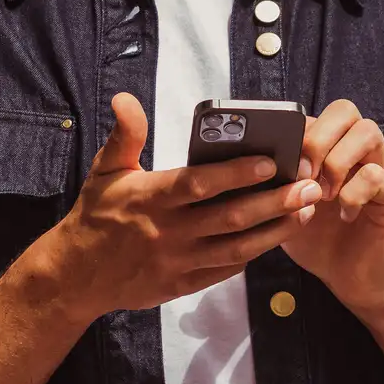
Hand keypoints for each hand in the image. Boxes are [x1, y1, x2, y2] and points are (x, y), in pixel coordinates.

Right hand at [42, 92, 324, 322]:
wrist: (72, 277)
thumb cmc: (96, 215)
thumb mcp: (106, 171)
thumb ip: (125, 135)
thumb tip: (125, 98)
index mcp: (152, 198)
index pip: (200, 185)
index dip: (236, 174)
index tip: (270, 162)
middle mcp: (168, 232)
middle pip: (230, 218)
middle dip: (275, 202)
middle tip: (311, 186)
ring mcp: (177, 262)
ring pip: (236, 248)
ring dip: (276, 230)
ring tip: (308, 210)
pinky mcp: (182, 285)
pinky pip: (225, 270)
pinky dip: (254, 254)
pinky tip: (279, 235)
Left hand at [281, 100, 383, 316]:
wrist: (349, 278)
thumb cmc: (316, 239)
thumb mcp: (285, 208)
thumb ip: (274, 184)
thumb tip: (248, 164)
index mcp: (330, 148)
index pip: (316, 112)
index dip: (296, 129)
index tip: (278, 162)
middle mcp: (357, 151)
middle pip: (345, 110)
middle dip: (317, 138)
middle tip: (302, 174)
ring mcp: (379, 169)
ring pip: (368, 131)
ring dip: (337, 161)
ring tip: (323, 194)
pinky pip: (377, 175)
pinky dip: (354, 193)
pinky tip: (344, 214)